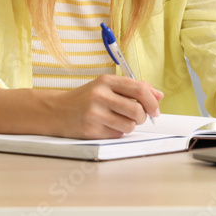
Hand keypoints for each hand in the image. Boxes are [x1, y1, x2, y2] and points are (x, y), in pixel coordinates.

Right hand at [49, 74, 163, 138]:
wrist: (56, 111)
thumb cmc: (85, 98)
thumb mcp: (106, 86)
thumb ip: (133, 89)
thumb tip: (158, 96)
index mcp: (106, 81)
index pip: (139, 89)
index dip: (152, 102)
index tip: (156, 110)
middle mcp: (100, 95)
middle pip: (137, 110)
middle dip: (143, 117)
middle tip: (137, 117)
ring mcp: (94, 113)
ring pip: (129, 125)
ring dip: (129, 126)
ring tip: (118, 120)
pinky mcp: (90, 130)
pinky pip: (117, 135)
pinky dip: (117, 132)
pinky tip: (106, 126)